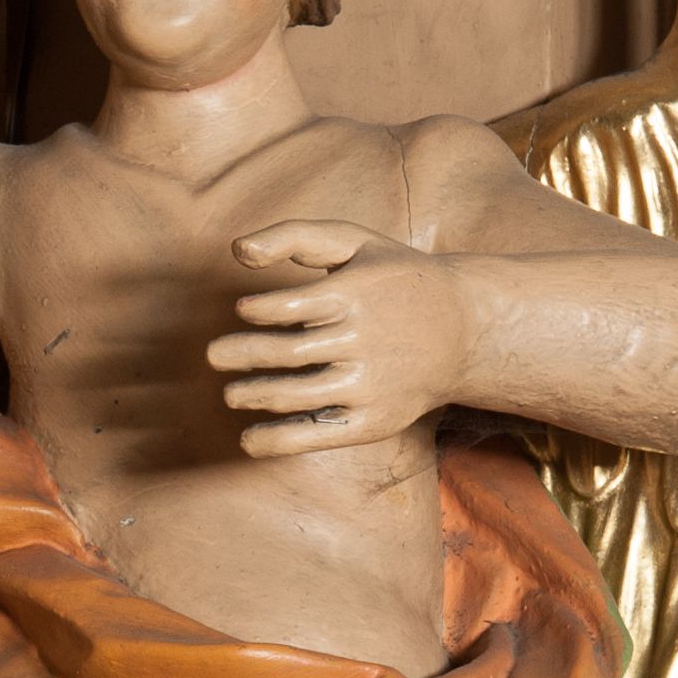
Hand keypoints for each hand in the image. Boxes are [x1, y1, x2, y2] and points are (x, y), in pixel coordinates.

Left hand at [205, 219, 472, 458]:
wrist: (463, 331)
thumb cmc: (394, 279)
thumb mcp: (353, 242)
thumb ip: (294, 236)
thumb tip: (237, 250)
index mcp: (355, 295)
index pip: (286, 307)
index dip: (255, 311)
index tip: (245, 312)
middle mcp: (362, 342)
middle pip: (285, 354)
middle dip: (239, 355)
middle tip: (214, 355)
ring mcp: (368, 386)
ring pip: (294, 396)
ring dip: (251, 395)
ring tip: (231, 393)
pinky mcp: (373, 422)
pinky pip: (315, 435)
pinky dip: (276, 441)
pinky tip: (248, 439)